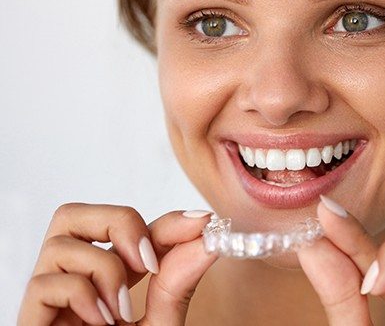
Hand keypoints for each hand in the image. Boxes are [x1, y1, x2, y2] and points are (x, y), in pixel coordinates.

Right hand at [18, 203, 216, 324]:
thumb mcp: (161, 325)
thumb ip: (178, 283)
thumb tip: (208, 238)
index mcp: (108, 283)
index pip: (127, 230)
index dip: (164, 220)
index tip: (202, 223)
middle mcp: (75, 285)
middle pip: (73, 216)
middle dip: (117, 222)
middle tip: (148, 261)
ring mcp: (49, 303)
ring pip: (60, 242)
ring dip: (105, 269)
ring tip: (122, 312)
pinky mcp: (30, 324)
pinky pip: (44, 284)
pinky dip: (82, 296)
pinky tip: (101, 324)